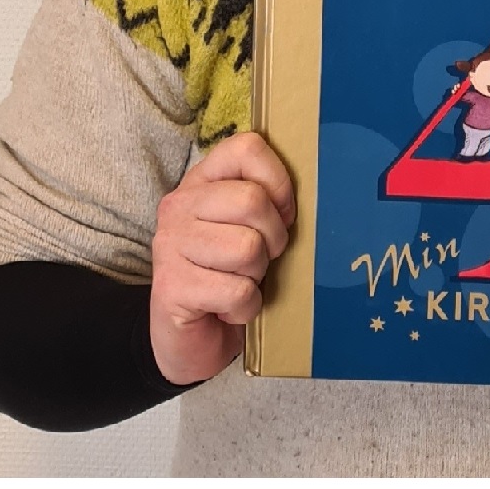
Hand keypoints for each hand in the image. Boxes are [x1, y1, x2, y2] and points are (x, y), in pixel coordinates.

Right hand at [150, 132, 295, 384]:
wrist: (189, 340)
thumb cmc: (230, 277)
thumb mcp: (251, 231)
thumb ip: (269, 204)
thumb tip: (320, 193)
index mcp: (202, 182)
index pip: (247, 148)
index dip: (279, 183)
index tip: (284, 215)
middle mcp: (179, 205)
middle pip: (253, 201)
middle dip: (273, 239)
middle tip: (260, 260)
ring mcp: (169, 244)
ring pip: (248, 248)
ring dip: (256, 276)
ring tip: (238, 282)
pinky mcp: (171, 286)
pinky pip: (238, 291)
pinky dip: (245, 307)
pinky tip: (227, 308)